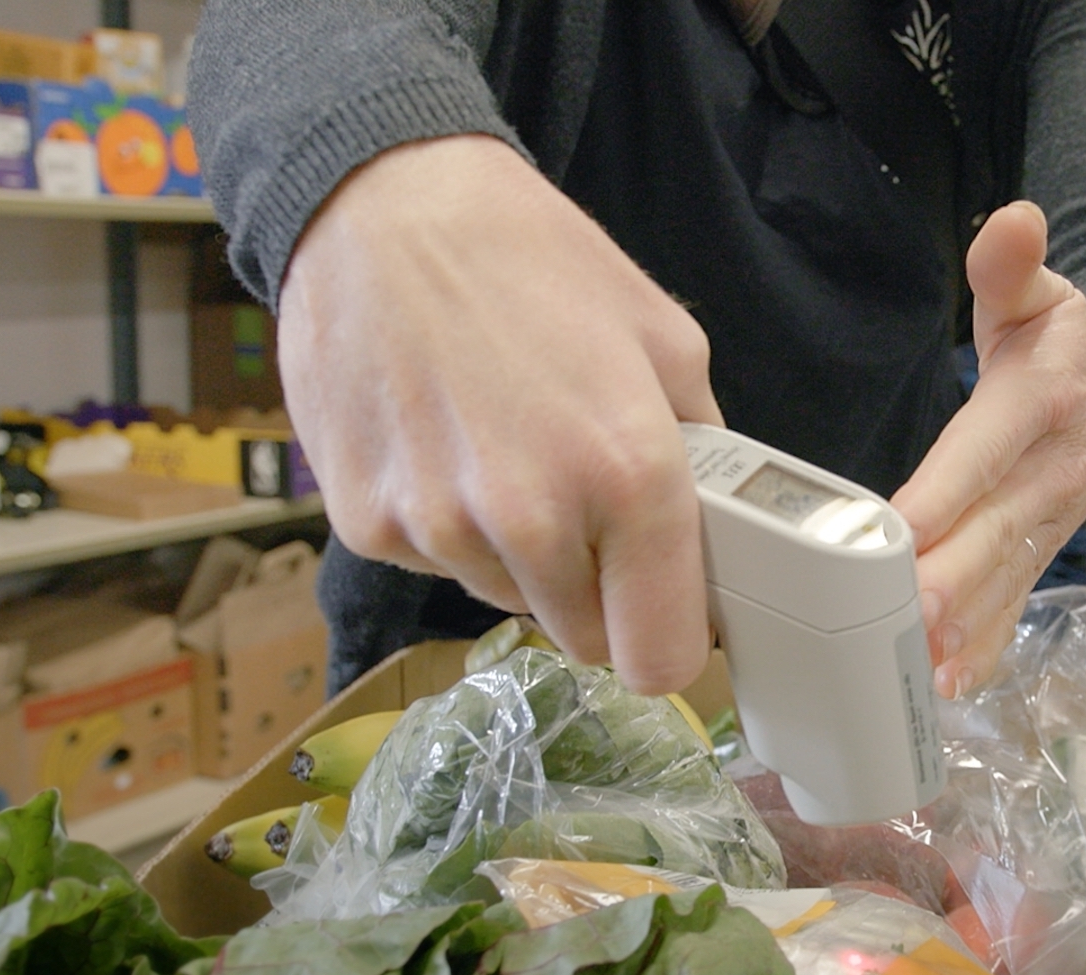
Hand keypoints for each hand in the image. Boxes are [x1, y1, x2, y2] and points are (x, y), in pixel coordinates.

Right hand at [278, 135, 718, 693]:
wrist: (382, 207)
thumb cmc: (528, 259)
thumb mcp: (662, 336)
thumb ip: (702, 451)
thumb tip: (716, 534)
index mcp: (627, 477)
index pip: (659, 657)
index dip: (668, 642)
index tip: (665, 618)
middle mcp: (531, 518)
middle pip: (582, 639)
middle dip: (597, 593)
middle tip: (584, 507)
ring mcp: (441, 529)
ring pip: (507, 599)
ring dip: (518, 556)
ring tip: (506, 449)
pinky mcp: (368, 525)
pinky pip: (434, 565)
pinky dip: (447, 526)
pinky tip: (444, 443)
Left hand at [891, 201, 1085, 698]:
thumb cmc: (1065, 343)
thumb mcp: (1042, 292)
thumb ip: (1011, 264)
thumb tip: (1012, 220)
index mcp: (1039, 406)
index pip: (984, 451)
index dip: (949, 490)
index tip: (907, 524)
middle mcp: (1046, 476)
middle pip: (993, 533)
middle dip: (951, 581)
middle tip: (905, 618)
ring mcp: (1045, 526)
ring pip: (1001, 583)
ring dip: (962, 631)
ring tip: (918, 671)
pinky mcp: (1038, 557)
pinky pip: (1011, 610)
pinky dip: (984, 652)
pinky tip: (947, 690)